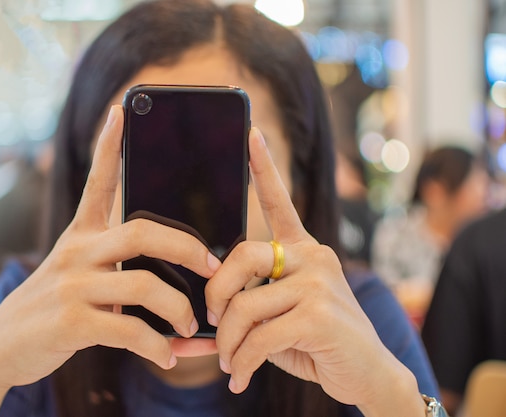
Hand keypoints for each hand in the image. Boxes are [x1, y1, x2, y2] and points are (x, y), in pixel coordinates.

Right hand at [0, 105, 220, 389]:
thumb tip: (175, 283)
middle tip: (213, 267)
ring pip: (144, 286)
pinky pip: (129, 331)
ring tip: (190, 326)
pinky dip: (156, 347)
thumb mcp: (77, 275)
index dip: (108, 147)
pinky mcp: (70, 322)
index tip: (119, 111)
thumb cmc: (52, 308)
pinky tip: (166, 356)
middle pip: (143, 233)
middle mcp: (76, 252)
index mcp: (80, 236)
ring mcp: (72, 285)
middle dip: (187, 248)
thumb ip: (118, 271)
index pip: (97, 184)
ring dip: (178, 310)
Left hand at [205, 128, 420, 412]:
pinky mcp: (320, 314)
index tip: (249, 133)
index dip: (264, 167)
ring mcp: (320, 282)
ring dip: (228, 340)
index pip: (281, 202)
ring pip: (245, 304)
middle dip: (216, 292)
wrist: (366, 374)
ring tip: (229, 360)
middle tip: (212, 319)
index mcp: (304, 250)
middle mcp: (314, 256)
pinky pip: (259, 336)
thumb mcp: (283, 313)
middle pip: (242, 255)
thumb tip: (210, 304)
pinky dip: (242, 361)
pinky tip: (240, 376)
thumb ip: (255, 297)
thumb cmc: (316, 341)